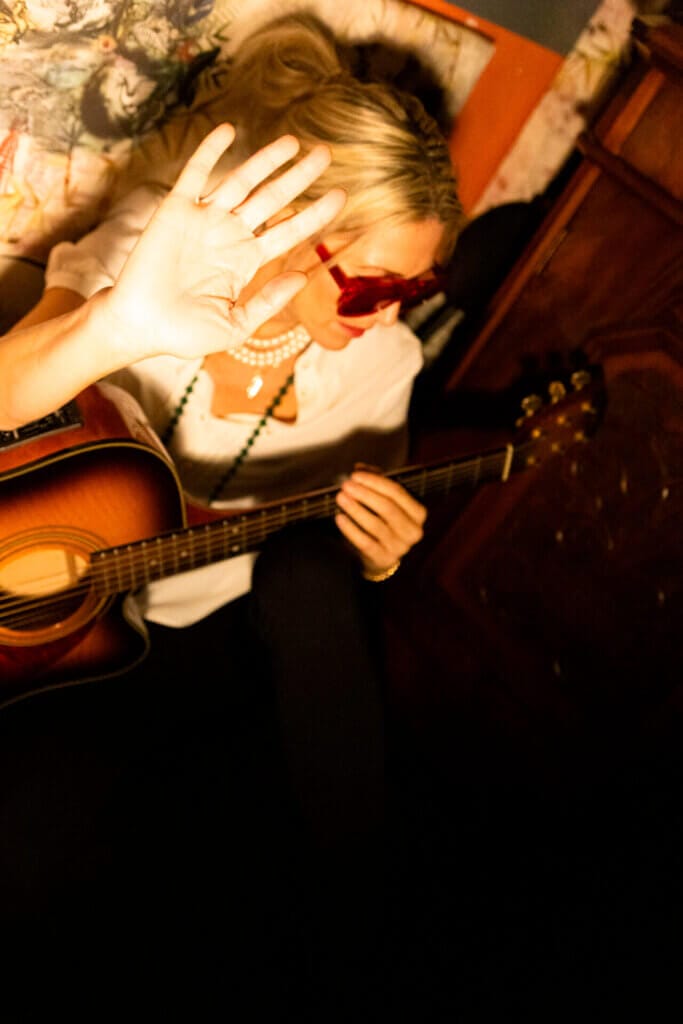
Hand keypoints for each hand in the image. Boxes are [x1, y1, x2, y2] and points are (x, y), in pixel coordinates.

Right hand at [103, 123, 344, 362]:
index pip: (288, 231)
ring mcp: (203, 220)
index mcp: (246, 261)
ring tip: (294, 142)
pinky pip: (195, 174)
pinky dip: (210, 152)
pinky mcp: (175, 210)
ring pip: (241, 182)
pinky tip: (229, 131)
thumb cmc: (185, 334)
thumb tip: (303, 278)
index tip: (341, 195)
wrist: (141, 327)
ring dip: (266, 160)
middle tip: (326, 154)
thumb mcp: (237, 325)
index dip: (314, 214)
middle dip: (299, 176)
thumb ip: (269, 302)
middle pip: (272, 198)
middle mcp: (229, 235)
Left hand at [334, 470, 426, 577]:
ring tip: (340, 498)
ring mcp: (400, 548)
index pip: (397, 492)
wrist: (381, 557)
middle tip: (346, 486)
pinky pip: (365, 543)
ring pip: (376, 525)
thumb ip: (376, 482)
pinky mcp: (384, 559)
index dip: (375, 481)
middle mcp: (413, 531)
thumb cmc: (384, 523)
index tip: (355, 475)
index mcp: (418, 513)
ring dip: (355, 509)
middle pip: (388, 508)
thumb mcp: (385, 501)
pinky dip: (351, 529)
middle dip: (364, 494)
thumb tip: (359, 468)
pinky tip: (340, 518)